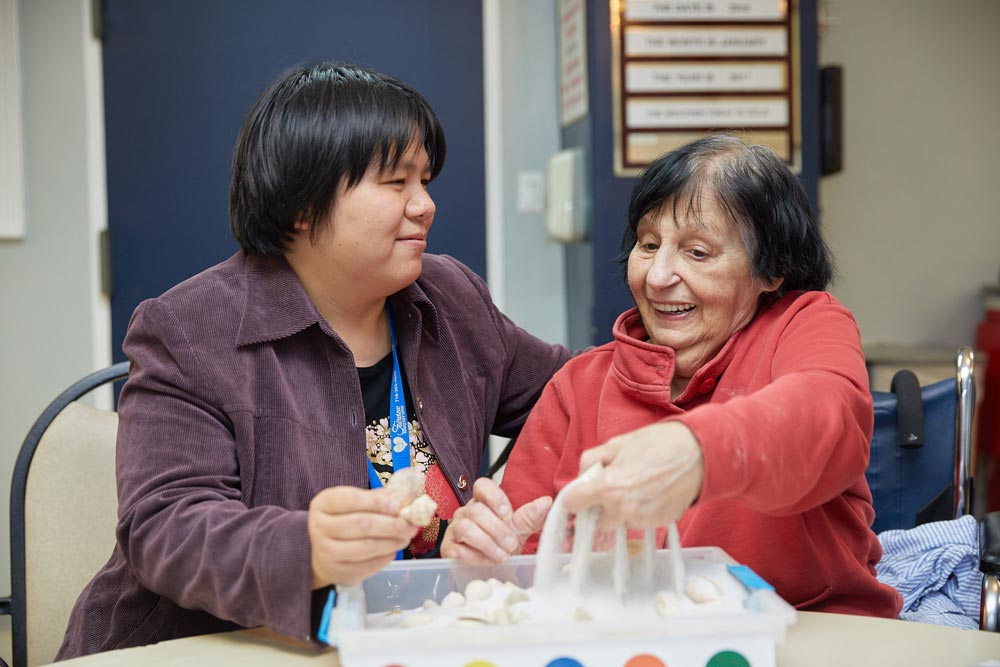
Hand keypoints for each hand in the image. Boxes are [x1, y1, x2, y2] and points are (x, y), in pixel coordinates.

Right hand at [308, 486, 417, 587]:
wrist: (324, 552)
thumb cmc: (344, 520)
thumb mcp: (354, 503)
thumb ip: (375, 499)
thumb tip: (404, 498)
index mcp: (323, 503)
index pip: (350, 499)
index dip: (376, 502)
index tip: (398, 506)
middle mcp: (319, 527)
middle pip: (361, 524)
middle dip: (391, 525)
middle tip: (410, 525)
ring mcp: (326, 552)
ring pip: (366, 546)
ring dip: (392, 542)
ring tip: (406, 537)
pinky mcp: (337, 571)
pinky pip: (368, 565)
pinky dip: (386, 556)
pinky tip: (394, 549)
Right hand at [441, 477, 551, 564]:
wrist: (491, 568)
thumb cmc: (502, 544)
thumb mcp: (519, 530)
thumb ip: (530, 516)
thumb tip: (547, 502)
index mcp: (483, 502)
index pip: (482, 485)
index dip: (494, 497)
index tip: (508, 514)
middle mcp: (466, 512)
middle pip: (476, 510)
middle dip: (497, 529)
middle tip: (511, 544)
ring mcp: (454, 529)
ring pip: (466, 528)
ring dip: (487, 543)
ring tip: (502, 555)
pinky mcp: (448, 548)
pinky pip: (458, 549)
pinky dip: (476, 557)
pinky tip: (488, 562)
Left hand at [563, 421, 703, 529]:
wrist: (699, 454)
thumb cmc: (658, 444)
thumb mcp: (617, 443)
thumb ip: (592, 460)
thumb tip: (582, 476)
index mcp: (608, 488)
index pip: (573, 505)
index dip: (575, 497)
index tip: (580, 493)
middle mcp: (622, 510)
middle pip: (596, 520)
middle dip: (599, 506)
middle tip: (612, 486)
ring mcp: (641, 520)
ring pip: (618, 522)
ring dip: (620, 510)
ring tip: (636, 486)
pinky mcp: (657, 524)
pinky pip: (638, 522)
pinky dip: (638, 511)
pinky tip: (650, 492)